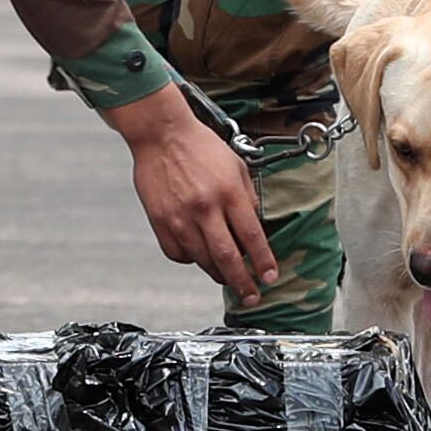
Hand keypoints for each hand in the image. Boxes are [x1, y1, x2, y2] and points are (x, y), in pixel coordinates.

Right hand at [104, 87, 279, 299]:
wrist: (161, 134)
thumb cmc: (200, 147)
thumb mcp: (236, 166)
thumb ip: (247, 199)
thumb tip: (253, 230)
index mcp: (228, 193)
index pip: (252, 238)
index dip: (264, 262)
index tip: (270, 277)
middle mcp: (205, 208)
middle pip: (228, 257)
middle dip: (243, 282)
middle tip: (251, 296)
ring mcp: (180, 217)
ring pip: (202, 260)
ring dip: (218, 274)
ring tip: (227, 278)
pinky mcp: (160, 221)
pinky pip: (177, 254)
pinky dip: (190, 260)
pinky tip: (198, 255)